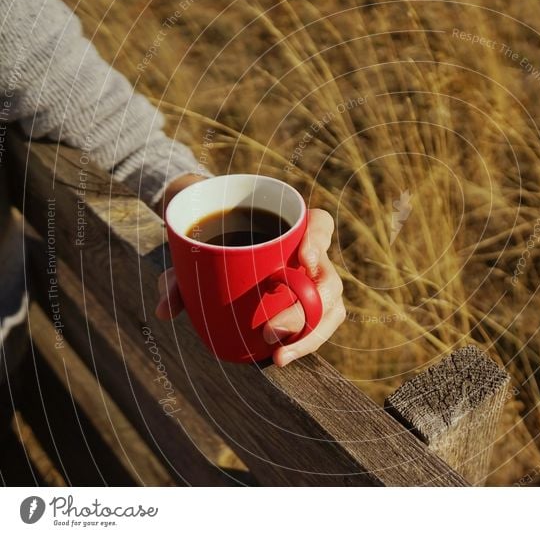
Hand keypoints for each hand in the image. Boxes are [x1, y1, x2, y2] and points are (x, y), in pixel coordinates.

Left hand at [155, 208, 344, 366]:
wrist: (212, 248)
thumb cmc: (209, 241)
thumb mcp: (190, 251)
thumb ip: (179, 275)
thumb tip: (165, 310)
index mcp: (292, 228)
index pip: (320, 225)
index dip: (319, 240)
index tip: (302, 257)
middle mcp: (311, 257)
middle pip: (328, 279)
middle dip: (307, 309)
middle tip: (272, 331)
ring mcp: (313, 283)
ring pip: (331, 308)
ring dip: (311, 335)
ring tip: (279, 356)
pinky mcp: (308, 307)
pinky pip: (320, 325)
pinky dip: (305, 342)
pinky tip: (281, 357)